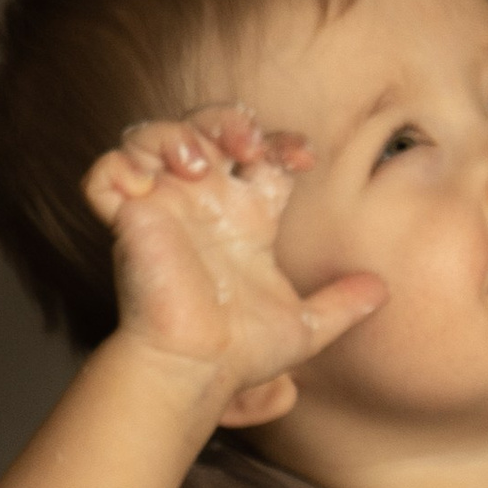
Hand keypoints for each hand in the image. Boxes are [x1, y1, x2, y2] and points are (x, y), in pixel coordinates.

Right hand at [83, 106, 384, 415]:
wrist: (199, 368)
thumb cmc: (241, 351)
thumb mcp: (307, 325)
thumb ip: (343, 305)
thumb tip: (383, 292)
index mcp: (245, 217)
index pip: (261, 153)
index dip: (282, 142)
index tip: (304, 159)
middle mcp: (203, 205)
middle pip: (206, 128)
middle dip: (226, 119)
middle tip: (246, 144)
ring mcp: (163, 207)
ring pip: (153, 136)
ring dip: (176, 134)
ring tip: (198, 164)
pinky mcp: (126, 219)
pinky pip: (104, 171)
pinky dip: (120, 165)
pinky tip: (152, 185)